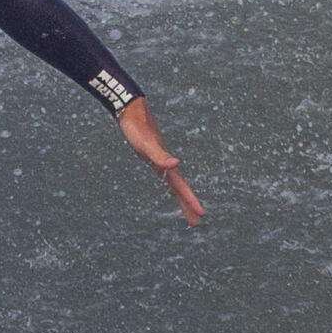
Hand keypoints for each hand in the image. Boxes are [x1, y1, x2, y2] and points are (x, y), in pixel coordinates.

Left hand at [117, 96, 202, 225]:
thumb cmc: (136, 127)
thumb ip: (160, 155)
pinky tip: (167, 179)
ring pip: (172, 182)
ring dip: (179, 196)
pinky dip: (168, 180)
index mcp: (165, 163)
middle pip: (179, 188)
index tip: (201, 215)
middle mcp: (165, 162)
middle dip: (186, 205)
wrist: (130, 109)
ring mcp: (159, 159)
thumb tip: (176, 164)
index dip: (189, 201)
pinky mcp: (152, 154)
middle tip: (195, 223)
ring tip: (185, 208)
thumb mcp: (145, 144)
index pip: (180, 187)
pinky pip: (164, 173)